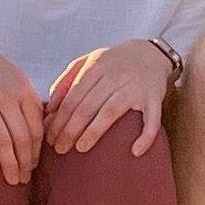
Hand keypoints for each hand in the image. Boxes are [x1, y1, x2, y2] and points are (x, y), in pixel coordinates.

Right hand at [0, 32, 46, 185]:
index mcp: (21, 89)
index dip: (37, 151)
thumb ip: (27, 98)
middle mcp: (5, 95)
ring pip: (2, 141)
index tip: (34, 166)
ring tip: (11, 181)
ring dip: (9, 166)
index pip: (37, 128)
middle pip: (23, 138)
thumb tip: (46, 125)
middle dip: (26, 163)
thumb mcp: (12, 76)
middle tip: (24, 179)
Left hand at [46, 40, 170, 158]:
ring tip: (81, 148)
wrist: (151, 52)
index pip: (72, 97)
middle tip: (59, 148)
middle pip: (87, 106)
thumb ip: (68, 78)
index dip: (59, 119)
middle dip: (70, 129)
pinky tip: (135, 151)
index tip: (49, 137)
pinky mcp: (154, 98)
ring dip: (94, 132)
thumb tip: (50, 106)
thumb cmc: (115, 62)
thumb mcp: (90, 60)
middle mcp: (114, 76)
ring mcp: (135, 88)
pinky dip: (145, 136)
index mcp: (96, 67)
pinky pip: (151, 119)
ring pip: (110, 112)